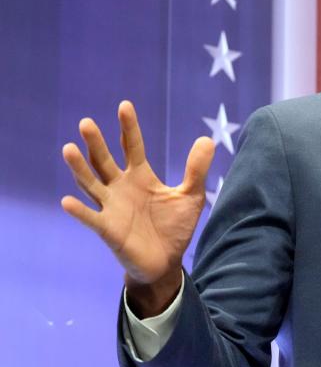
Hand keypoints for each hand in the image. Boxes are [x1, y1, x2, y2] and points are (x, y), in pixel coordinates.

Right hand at [61, 101, 214, 315]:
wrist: (167, 261)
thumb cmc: (174, 227)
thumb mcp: (191, 196)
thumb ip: (196, 169)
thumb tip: (207, 139)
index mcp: (141, 176)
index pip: (132, 146)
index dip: (128, 127)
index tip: (125, 105)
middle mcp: (121, 188)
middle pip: (105, 160)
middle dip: (96, 143)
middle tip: (87, 122)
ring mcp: (111, 207)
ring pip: (91, 184)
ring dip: (80, 168)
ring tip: (69, 149)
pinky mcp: (108, 229)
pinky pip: (91, 218)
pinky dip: (79, 211)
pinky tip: (67, 201)